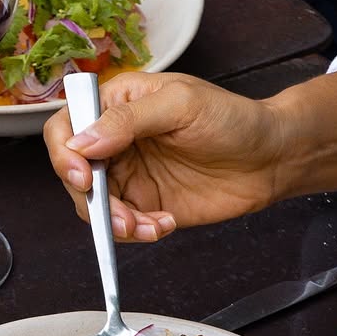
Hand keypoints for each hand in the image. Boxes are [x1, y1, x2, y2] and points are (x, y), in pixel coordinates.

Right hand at [43, 72, 284, 241]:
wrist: (272, 158)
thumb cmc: (233, 118)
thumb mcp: (181, 104)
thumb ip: (129, 119)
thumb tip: (83, 141)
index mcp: (117, 105)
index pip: (66, 125)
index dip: (64, 152)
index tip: (83, 176)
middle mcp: (115, 140)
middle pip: (73, 172)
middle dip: (92, 199)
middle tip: (121, 216)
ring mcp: (128, 174)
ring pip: (93, 205)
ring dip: (114, 222)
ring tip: (147, 226)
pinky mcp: (144, 204)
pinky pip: (121, 226)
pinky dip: (137, 232)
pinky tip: (164, 224)